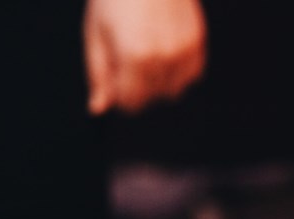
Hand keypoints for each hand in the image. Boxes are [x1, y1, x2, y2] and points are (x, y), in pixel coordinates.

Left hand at [84, 0, 207, 114]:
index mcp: (133, 58)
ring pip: (174, 90)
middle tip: (128, 56)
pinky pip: (191, 75)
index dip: (119, 94)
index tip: (114, 76)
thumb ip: (98, 74)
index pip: (130, 103)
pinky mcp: (198, 42)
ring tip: (147, 52)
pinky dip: (178, 70)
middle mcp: (163, 58)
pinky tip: (164, 50)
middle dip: (138, 86)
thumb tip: (98, 109)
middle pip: (152, 98)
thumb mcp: (95, 33)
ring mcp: (184, 51)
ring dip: (159, 80)